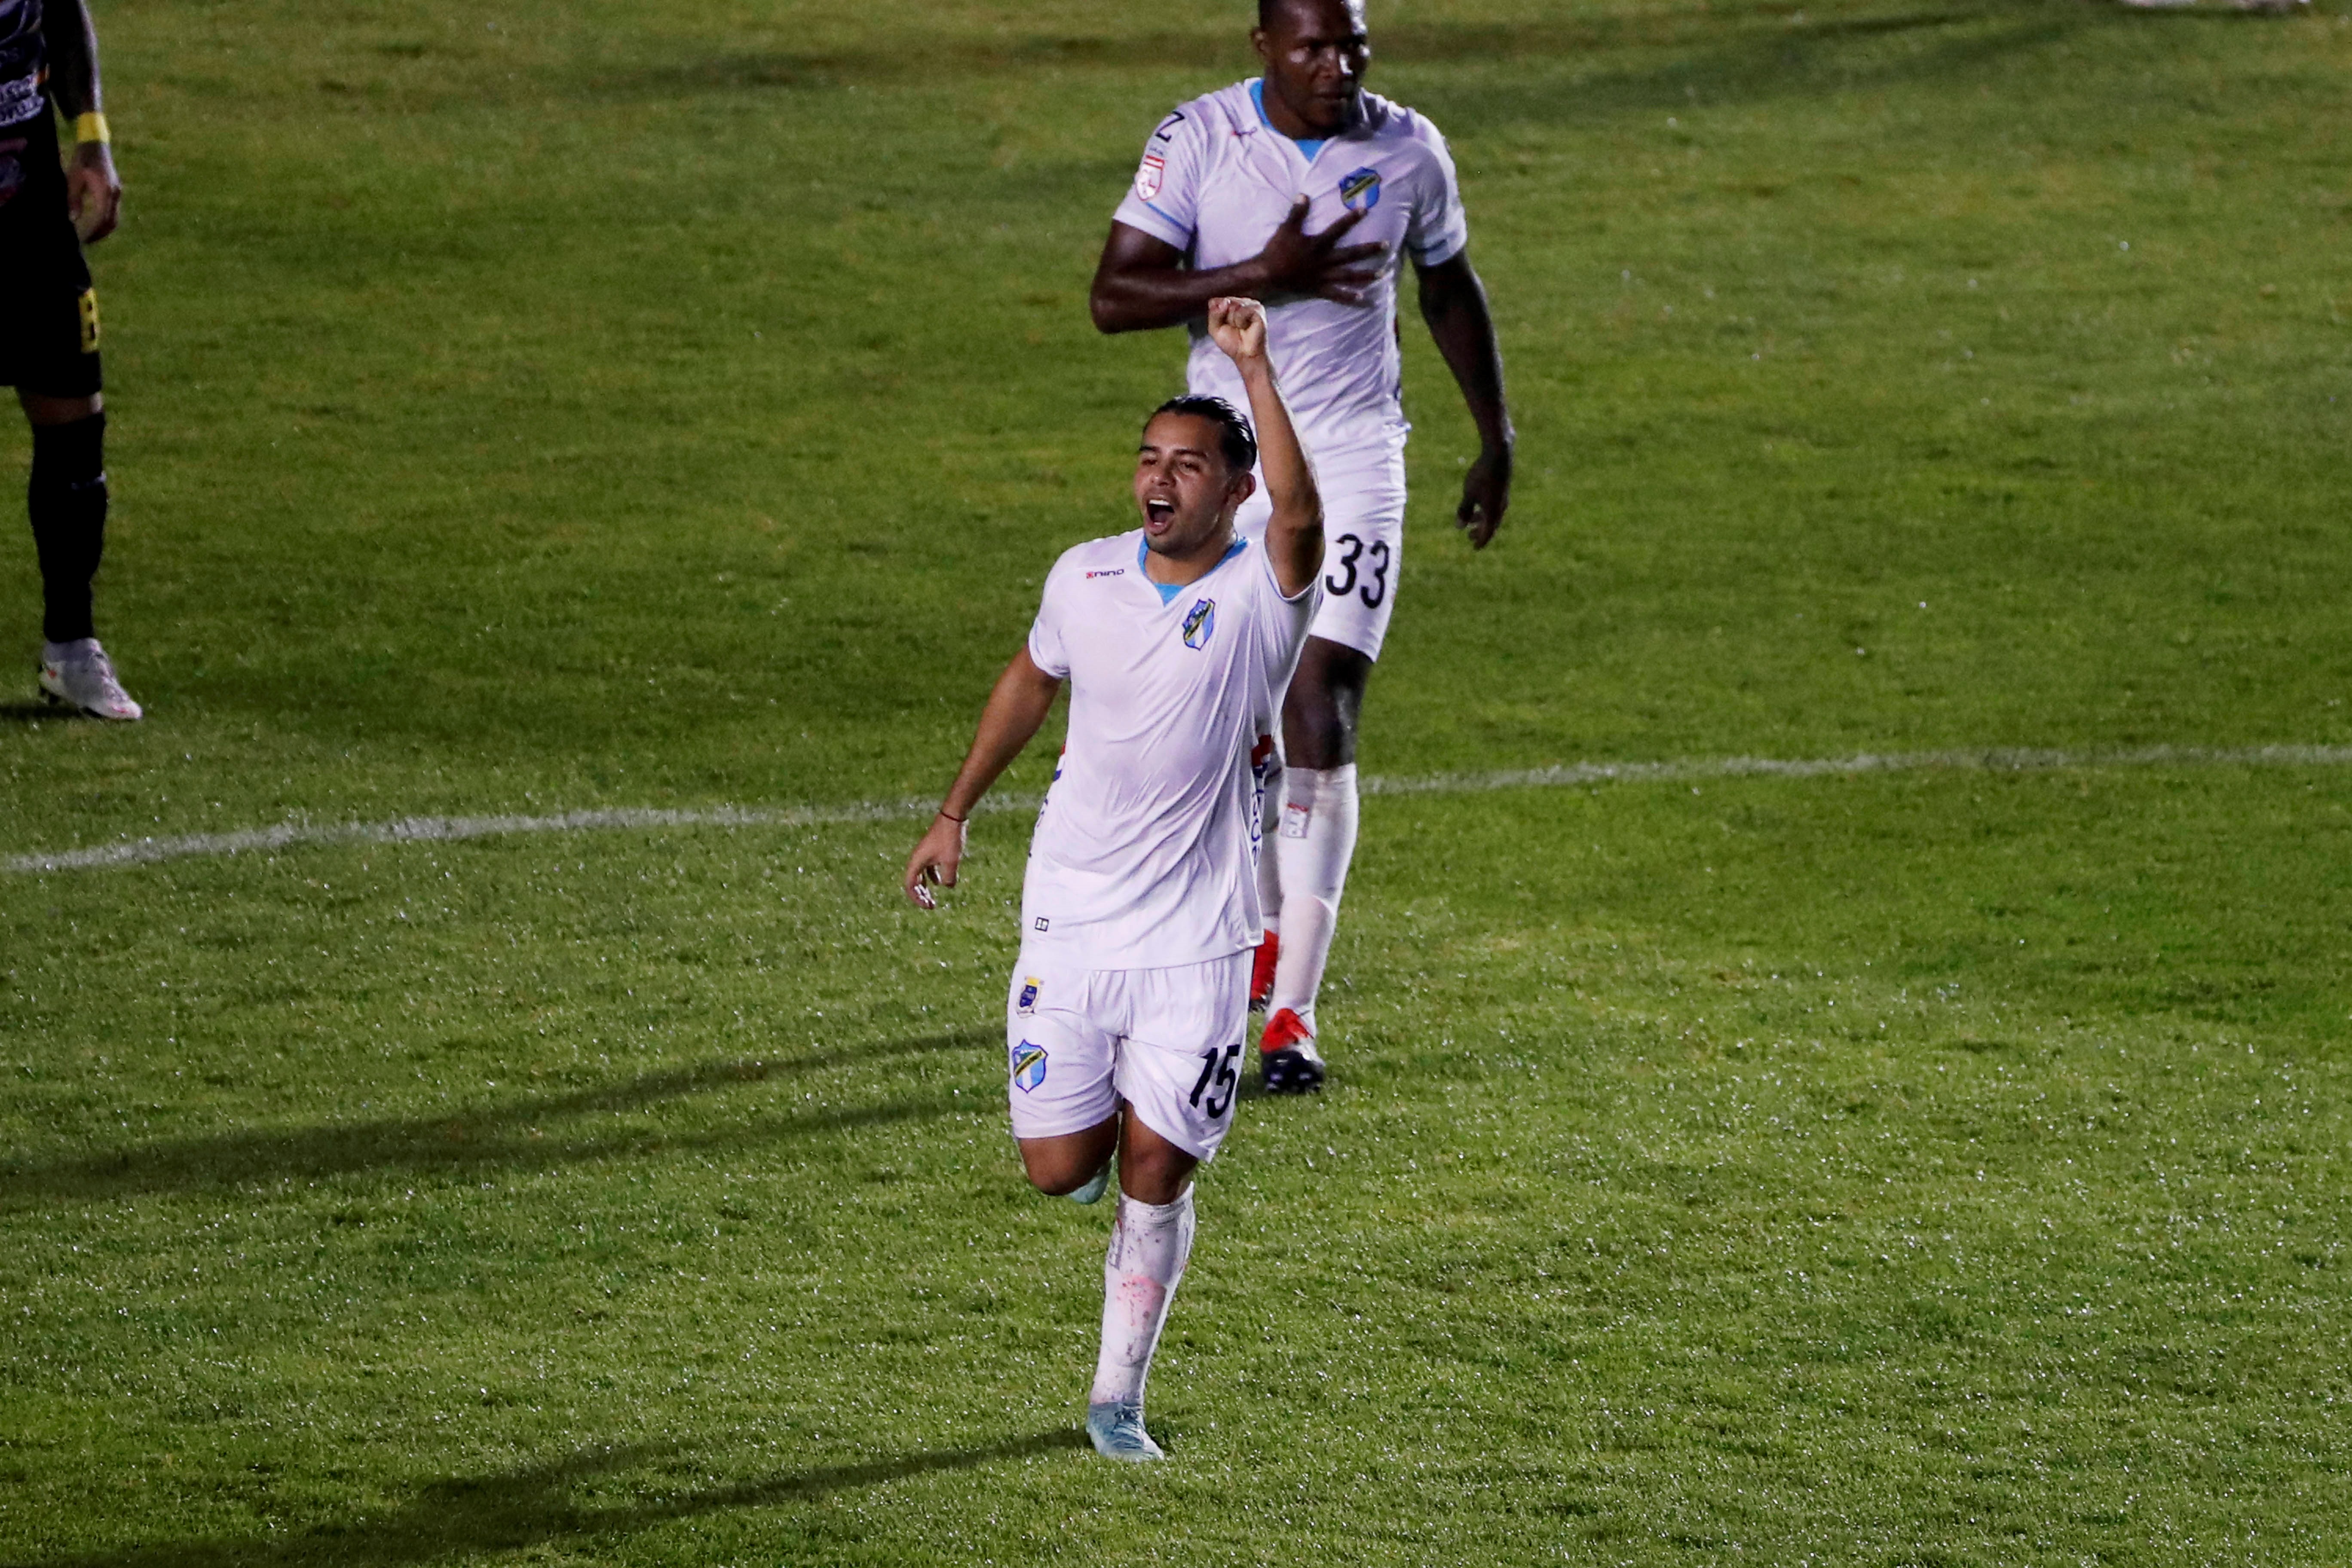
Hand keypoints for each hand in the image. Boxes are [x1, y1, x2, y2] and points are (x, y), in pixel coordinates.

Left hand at [67, 141, 119, 243]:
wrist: (96, 144)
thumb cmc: (82, 159)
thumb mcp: (74, 178)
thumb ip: (74, 199)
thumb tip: (74, 219)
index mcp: (105, 191)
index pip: (102, 218)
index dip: (93, 230)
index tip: (83, 238)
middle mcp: (115, 194)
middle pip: (112, 222)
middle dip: (100, 233)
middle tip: (87, 241)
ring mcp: (117, 193)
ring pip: (115, 218)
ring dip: (104, 229)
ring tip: (91, 235)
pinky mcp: (116, 192)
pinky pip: (114, 212)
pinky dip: (106, 221)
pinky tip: (96, 223)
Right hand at [902, 812, 967, 908]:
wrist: (953, 816)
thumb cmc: (950, 838)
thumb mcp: (951, 861)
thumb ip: (949, 878)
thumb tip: (948, 886)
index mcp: (917, 862)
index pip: (910, 885)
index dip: (916, 898)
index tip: (928, 905)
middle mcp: (917, 858)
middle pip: (913, 882)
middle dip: (920, 895)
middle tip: (931, 906)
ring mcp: (925, 853)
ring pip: (920, 875)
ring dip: (925, 887)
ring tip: (932, 899)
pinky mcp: (932, 849)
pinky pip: (928, 868)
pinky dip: (932, 877)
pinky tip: (940, 883)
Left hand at [1205, 296, 1267, 363]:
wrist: (1246, 355)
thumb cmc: (1232, 343)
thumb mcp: (1215, 329)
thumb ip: (1214, 314)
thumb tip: (1225, 301)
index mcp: (1230, 303)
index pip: (1214, 302)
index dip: (1216, 316)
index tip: (1224, 326)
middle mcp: (1241, 301)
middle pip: (1223, 303)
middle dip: (1225, 319)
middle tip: (1234, 329)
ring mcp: (1250, 303)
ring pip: (1232, 306)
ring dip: (1233, 321)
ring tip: (1241, 328)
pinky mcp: (1258, 309)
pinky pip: (1241, 311)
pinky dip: (1240, 322)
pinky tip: (1247, 327)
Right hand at [1251, 196, 1383, 305]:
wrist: (1268, 276)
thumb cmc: (1277, 251)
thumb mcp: (1287, 229)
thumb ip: (1297, 213)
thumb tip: (1304, 195)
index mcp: (1318, 244)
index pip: (1338, 229)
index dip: (1351, 219)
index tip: (1365, 211)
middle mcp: (1325, 261)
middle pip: (1351, 254)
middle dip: (1369, 250)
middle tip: (1386, 246)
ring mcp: (1323, 276)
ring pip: (1349, 275)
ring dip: (1366, 274)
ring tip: (1382, 274)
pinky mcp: (1318, 289)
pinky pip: (1336, 294)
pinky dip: (1349, 297)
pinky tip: (1362, 298)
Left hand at [1457, 443, 1512, 548]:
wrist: (1499, 455)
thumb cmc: (1481, 475)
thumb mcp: (1469, 494)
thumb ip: (1464, 510)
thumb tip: (1459, 527)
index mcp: (1493, 512)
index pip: (1487, 533)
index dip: (1480, 541)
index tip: (1474, 548)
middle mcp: (1500, 508)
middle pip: (1491, 525)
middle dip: (1480, 532)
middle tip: (1470, 536)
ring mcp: (1503, 498)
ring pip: (1493, 514)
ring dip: (1482, 519)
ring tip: (1471, 519)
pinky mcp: (1503, 489)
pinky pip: (1494, 505)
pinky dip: (1486, 509)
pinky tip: (1478, 502)